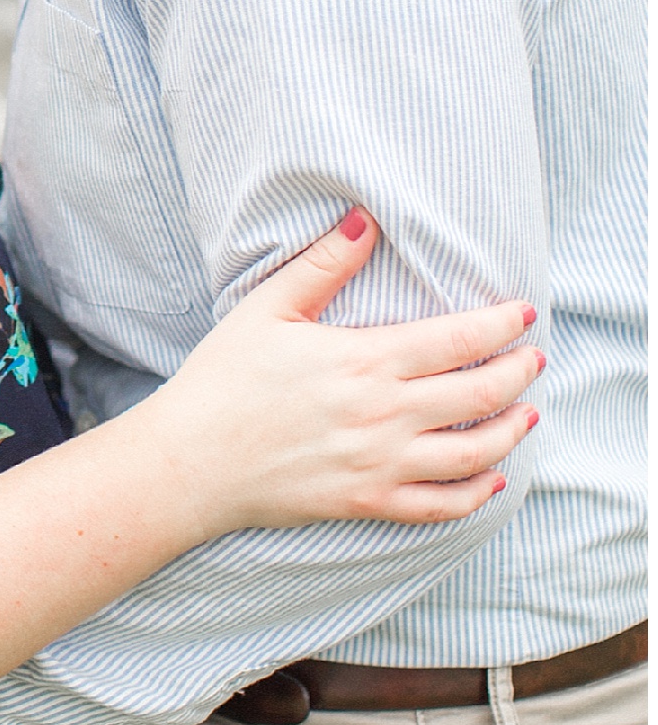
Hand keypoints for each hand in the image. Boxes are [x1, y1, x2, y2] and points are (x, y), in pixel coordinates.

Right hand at [158, 210, 540, 541]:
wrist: (190, 461)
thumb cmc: (222, 379)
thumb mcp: (266, 308)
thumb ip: (322, 264)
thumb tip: (365, 219)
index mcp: (364, 360)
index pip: (458, 340)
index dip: (500, 325)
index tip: (523, 313)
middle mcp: (384, 414)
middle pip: (480, 394)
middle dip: (519, 372)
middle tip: (534, 358)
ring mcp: (381, 463)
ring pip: (475, 453)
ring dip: (512, 429)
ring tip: (526, 411)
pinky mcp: (369, 502)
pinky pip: (442, 505)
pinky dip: (478, 492)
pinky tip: (493, 476)